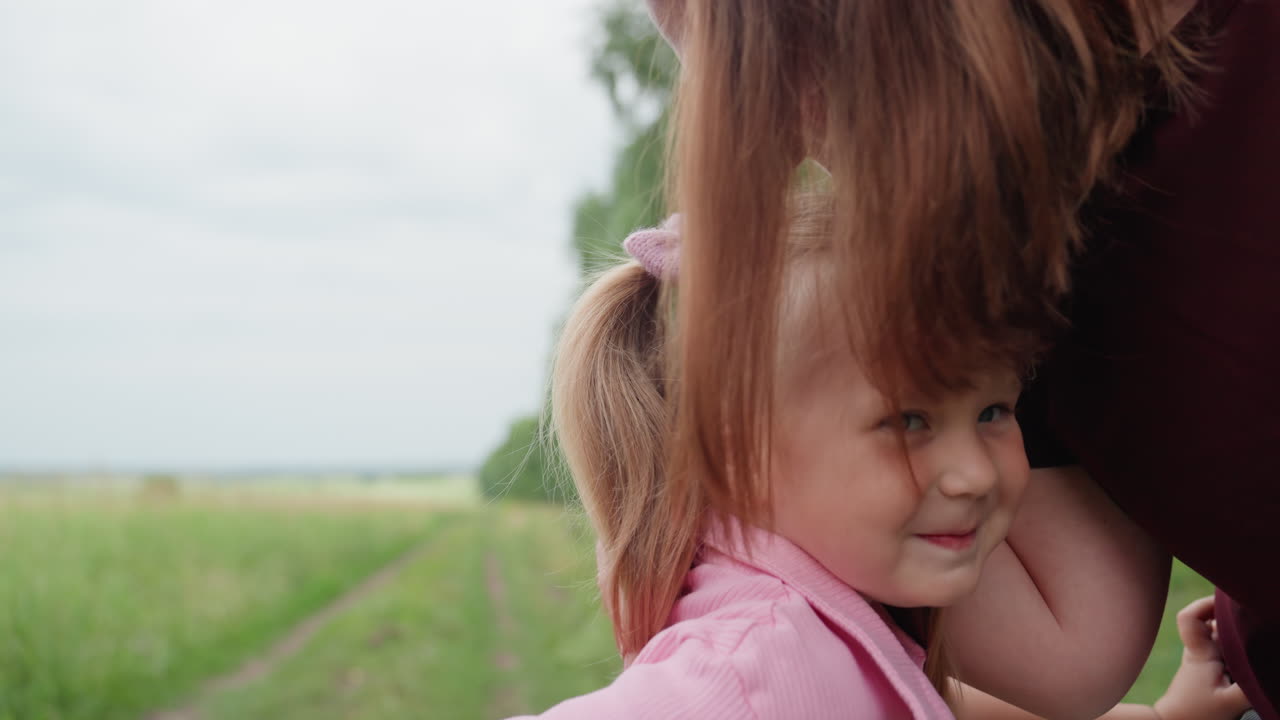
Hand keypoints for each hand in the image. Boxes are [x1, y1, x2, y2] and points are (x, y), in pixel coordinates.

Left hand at [1151, 596, 1251, 719]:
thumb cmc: (1199, 715)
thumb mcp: (1231, 702)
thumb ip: (1256, 687)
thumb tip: (1274, 674)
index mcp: (1200, 652)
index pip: (1190, 617)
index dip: (1204, 604)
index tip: (1228, 603)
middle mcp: (1201, 650)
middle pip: (1212, 620)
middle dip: (1234, 616)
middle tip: (1257, 617)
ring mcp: (1206, 658)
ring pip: (1222, 634)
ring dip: (1239, 633)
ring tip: (1261, 633)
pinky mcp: (1213, 668)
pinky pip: (1227, 648)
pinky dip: (1240, 647)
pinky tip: (1256, 652)